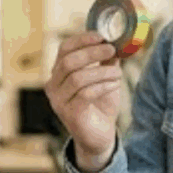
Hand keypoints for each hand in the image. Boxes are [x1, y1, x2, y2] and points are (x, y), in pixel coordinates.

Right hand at [44, 31, 121, 170]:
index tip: (101, 36)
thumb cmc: (100, 106)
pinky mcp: (70, 114)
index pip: (64, 49)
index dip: (82, 39)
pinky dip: (102, 86)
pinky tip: (114, 85)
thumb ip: (107, 61)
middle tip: (112, 50)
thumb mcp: (105, 79)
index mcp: (59, 73)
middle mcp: (53, 86)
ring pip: (77, 78)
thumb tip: (117, 42)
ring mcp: (59, 101)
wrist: (99, 137)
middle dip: (92, 53)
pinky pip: (85, 94)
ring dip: (101, 71)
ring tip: (118, 73)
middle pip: (69, 61)